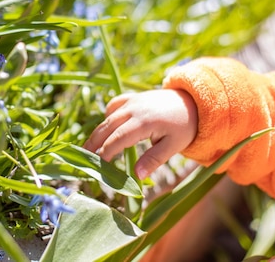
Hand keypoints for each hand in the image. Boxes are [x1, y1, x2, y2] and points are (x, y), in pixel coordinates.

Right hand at [83, 89, 198, 179]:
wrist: (192, 102)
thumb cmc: (184, 127)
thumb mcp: (173, 146)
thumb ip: (154, 160)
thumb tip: (137, 177)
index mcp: (144, 122)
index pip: (118, 139)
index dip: (105, 152)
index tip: (97, 165)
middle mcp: (134, 109)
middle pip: (107, 127)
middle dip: (93, 143)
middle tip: (82, 158)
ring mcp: (131, 101)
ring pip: (107, 118)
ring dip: (97, 133)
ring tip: (88, 149)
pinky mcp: (131, 97)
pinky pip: (113, 106)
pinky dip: (107, 117)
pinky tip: (106, 130)